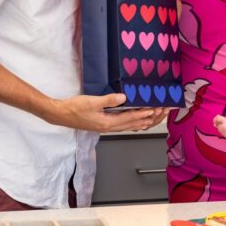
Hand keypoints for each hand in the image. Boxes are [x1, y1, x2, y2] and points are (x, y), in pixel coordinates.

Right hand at [46, 94, 167, 132]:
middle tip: (163, 111)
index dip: (145, 113)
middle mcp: (111, 127)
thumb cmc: (75, 108)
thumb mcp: (91, 102)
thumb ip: (108, 100)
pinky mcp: (106, 124)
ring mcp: (109, 127)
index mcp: (109, 123)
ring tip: (157, 115)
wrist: (62, 115)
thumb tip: (124, 97)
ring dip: (145, 121)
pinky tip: (140, 119)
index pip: (132, 118)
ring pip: (132, 126)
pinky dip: (136, 122)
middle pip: (135, 124)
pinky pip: (125, 125)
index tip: (157, 108)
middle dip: (150, 118)